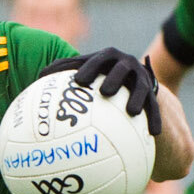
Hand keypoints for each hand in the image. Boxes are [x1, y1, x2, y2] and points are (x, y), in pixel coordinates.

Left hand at [43, 48, 161, 138]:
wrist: (132, 76)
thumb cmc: (99, 74)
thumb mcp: (85, 69)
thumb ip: (64, 70)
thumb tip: (39, 76)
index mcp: (108, 58)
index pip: (99, 59)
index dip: (90, 67)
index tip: (79, 81)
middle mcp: (127, 65)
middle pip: (123, 69)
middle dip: (115, 78)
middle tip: (106, 92)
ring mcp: (141, 79)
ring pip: (142, 88)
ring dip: (137, 98)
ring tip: (132, 113)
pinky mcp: (152, 95)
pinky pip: (155, 108)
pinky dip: (154, 120)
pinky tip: (153, 135)